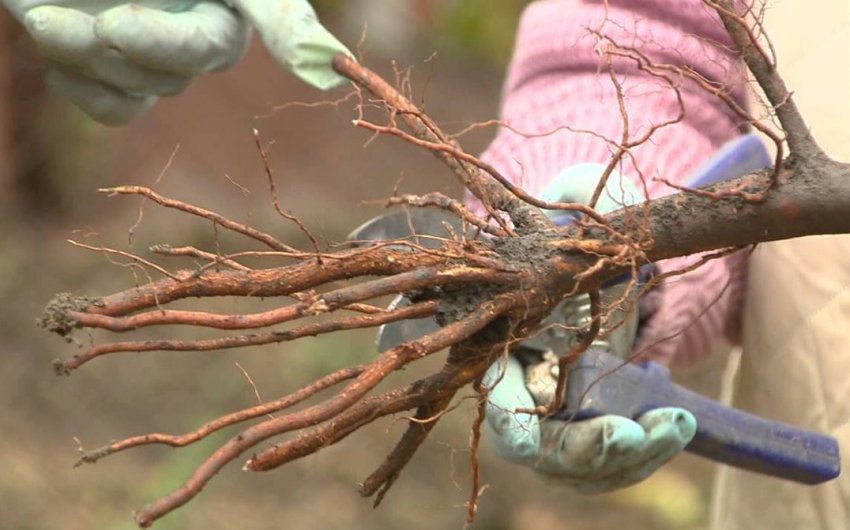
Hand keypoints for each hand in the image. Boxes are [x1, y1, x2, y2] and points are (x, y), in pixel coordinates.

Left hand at [3, 0, 350, 124]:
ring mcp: (159, 55)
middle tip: (100, 26)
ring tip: (44, 19)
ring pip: (147, 87)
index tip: (309, 68)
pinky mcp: (117, 78)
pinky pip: (117, 110)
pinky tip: (55, 48)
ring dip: (89, 58)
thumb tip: (319, 59)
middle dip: (141, 46)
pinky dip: (82, 88)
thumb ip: (260, 4)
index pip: (274, 9)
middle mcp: (201, 23)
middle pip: (194, 60)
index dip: (292, 32)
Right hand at [482, 164, 696, 492]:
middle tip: (629, 434)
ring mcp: (562, 415)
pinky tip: (677, 421)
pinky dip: (647, 452)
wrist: (608, 265)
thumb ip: (573, 202)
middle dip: (583, 449)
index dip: (504, 422)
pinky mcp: (599, 425)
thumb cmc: (578, 237)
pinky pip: (617, 460)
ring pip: (582, 464)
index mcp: (504, 343)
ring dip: (628, 458)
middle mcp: (527, 389)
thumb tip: (574, 203)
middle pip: (541, 447)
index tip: (525, 441)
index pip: (494, 394)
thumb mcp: (576, 209)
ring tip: (674, 424)